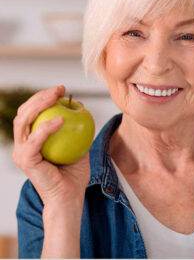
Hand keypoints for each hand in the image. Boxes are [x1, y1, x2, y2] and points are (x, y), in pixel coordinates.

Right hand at [12, 85, 90, 205]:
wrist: (70, 196)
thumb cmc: (73, 172)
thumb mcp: (79, 144)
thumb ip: (77, 126)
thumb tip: (80, 104)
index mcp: (32, 139)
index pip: (32, 112)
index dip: (44, 97)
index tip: (62, 89)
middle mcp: (23, 143)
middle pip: (25, 112)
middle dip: (40, 96)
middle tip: (59, 88)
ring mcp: (22, 152)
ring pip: (23, 121)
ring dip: (39, 105)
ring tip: (57, 96)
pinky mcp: (25, 161)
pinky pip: (34, 140)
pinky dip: (46, 128)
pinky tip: (62, 119)